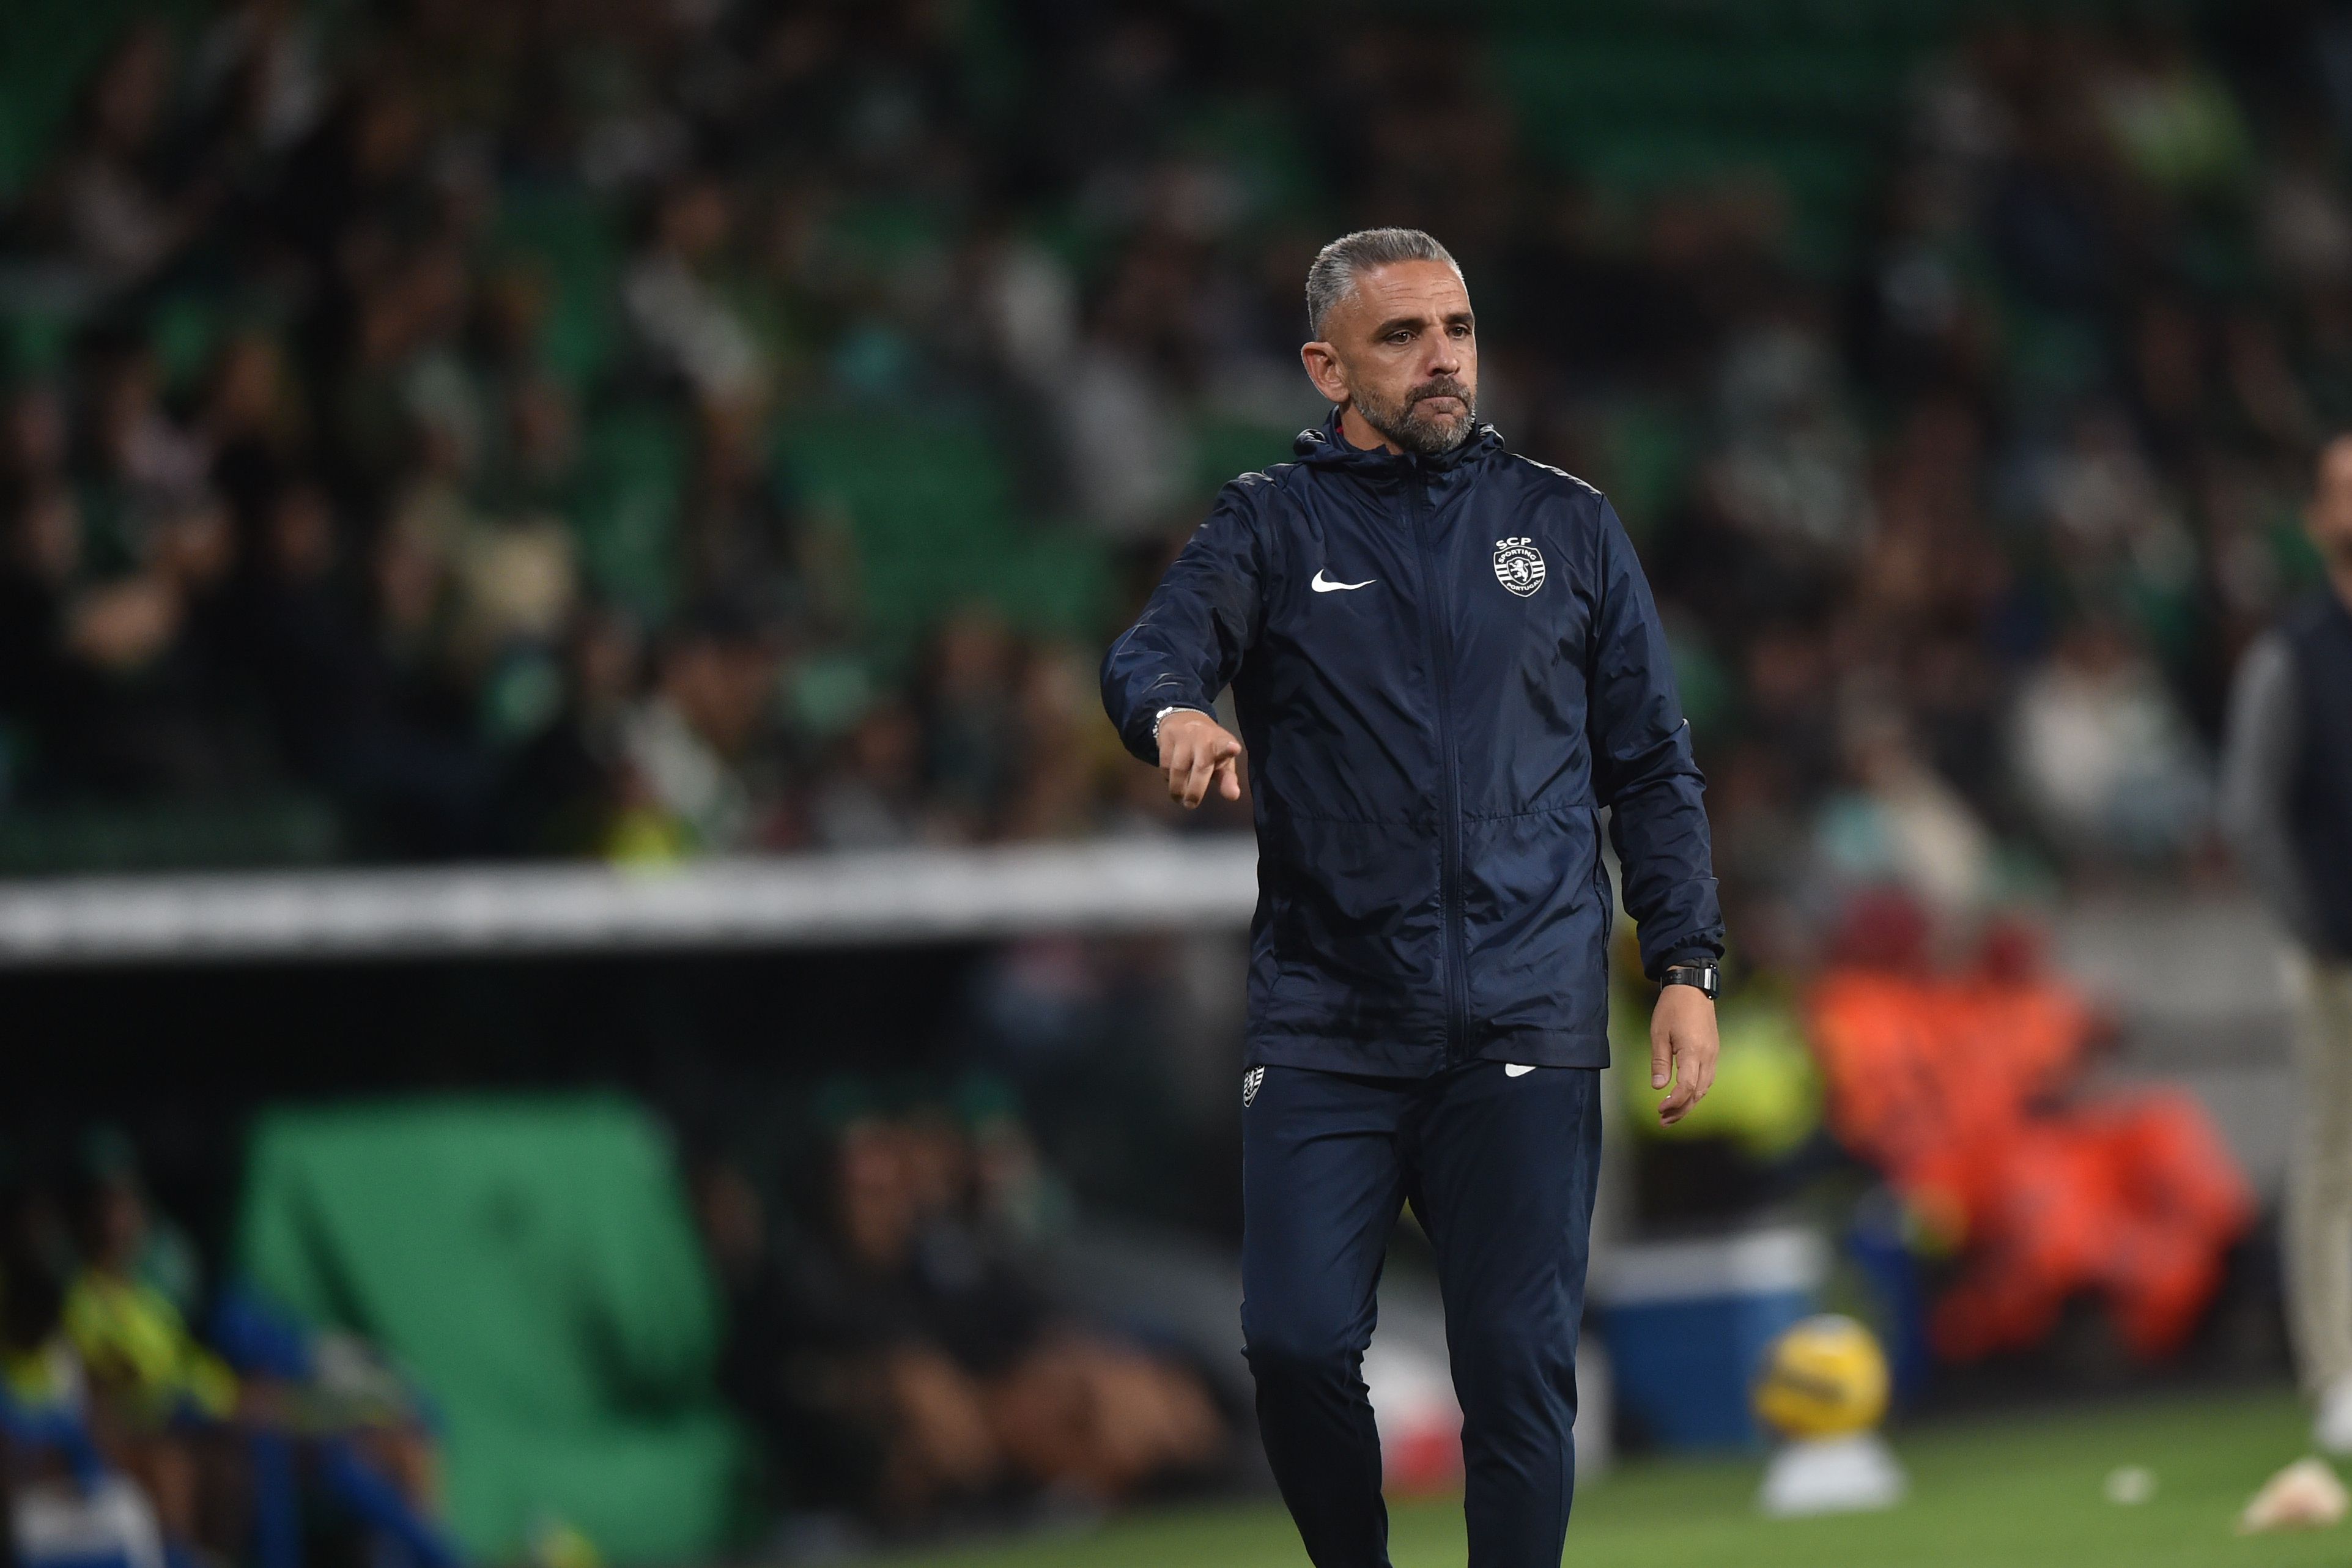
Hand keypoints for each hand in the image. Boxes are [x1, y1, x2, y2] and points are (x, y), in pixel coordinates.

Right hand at [1157, 710, 1243, 807]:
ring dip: (1177, 788)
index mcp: (1221, 742)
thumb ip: (1228, 779)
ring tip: (1179, 798)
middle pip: (1201, 767)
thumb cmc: (1209, 747)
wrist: (1183, 718)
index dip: (1229, 747)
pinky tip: (1172, 780)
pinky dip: (1167, 777)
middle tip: (1191, 805)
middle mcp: (1204, 737)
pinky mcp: (1167, 737)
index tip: (1233, 748)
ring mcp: (1184, 736)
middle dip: (1195, 790)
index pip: (1226, 744)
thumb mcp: (1222, 760)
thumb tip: (1233, 796)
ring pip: (1179, 768)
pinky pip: (1165, 765)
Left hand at [1650, 983, 1718, 1126]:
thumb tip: (1658, 1087)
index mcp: (1693, 1051)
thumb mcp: (1659, 1033)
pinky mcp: (1713, 1052)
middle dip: (1681, 1110)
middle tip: (1663, 1121)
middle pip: (1698, 1093)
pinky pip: (1708, 1078)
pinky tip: (1685, 1096)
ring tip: (1671, 1114)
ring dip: (1689, 1104)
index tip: (1659, 1109)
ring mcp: (1713, 1054)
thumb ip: (1659, 1062)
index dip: (1674, 1102)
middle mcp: (1708, 1056)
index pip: (1687, 1087)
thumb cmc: (1672, 1008)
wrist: (1692, 988)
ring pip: (1705, 1088)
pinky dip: (1696, 1092)